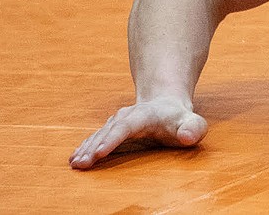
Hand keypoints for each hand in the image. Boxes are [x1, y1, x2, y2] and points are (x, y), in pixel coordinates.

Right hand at [70, 96, 206, 168]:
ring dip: (86, 149)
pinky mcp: (111, 130)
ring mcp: (117, 123)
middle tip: (82, 163)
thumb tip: (188, 136)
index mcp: (145, 114)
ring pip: (99, 135)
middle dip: (94, 147)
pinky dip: (85, 148)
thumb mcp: (192, 123)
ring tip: (75, 163)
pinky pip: (96, 139)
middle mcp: (127, 116)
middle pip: (109, 131)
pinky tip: (75, 159)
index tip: (100, 152)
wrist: (165, 106)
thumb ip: (194, 128)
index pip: (127, 126)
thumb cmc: (179, 120)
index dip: (113, 138)